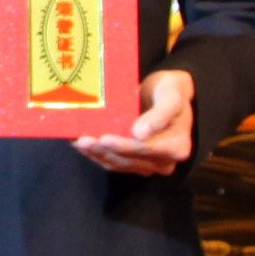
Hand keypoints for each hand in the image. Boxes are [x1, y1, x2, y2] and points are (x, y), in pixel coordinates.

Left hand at [73, 66, 201, 176]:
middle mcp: (163, 161)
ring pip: (118, 164)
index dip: (125, 146)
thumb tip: (140, 134)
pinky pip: (112, 161)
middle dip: (104, 151)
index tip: (105, 139)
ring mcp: (147, 164)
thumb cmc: (171, 91)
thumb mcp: (172, 95)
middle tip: (83, 141)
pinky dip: (96, 153)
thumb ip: (161, 114)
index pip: (147, 149)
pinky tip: (79, 143)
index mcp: (177, 147)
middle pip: (129, 160)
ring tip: (78, 142)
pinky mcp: (133, 161)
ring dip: (96, 154)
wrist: (168, 94)